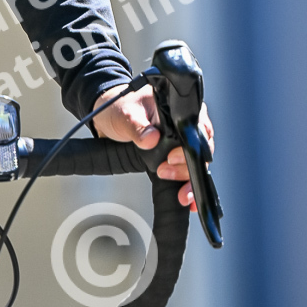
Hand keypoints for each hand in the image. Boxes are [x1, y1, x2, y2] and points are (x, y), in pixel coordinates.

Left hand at [91, 84, 214, 209]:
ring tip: (176, 189)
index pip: (197, 126)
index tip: (173, 156)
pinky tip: (186, 199)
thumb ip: (137, 126)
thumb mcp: (125, 114)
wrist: (106, 120)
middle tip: (167, 170)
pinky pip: (185, 173)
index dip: (191, 144)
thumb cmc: (118, 108)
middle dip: (187, 166)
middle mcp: (182, 126)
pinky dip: (187, 186)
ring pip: (195, 164)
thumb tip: (152, 138)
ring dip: (188, 179)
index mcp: (176, 109)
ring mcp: (178, 144)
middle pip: (200, 149)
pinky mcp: (172, 158)